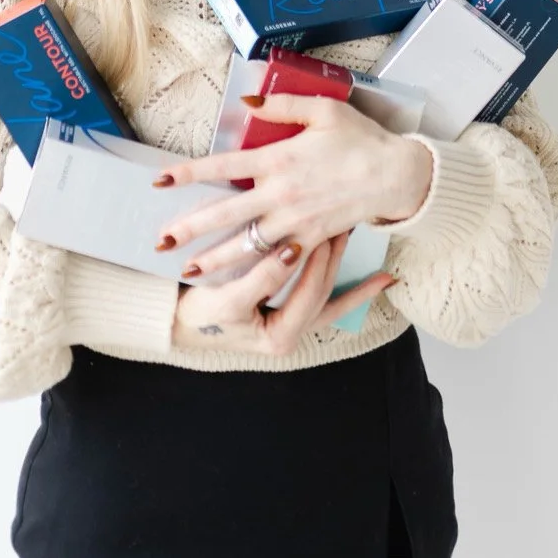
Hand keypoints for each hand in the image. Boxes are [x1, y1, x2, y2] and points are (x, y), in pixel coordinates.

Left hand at [153, 92, 433, 283]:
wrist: (396, 176)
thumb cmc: (362, 140)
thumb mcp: (324, 110)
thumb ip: (282, 107)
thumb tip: (245, 103)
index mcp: (278, 158)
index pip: (222, 165)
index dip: (188, 173)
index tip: (159, 180)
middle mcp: (280, 192)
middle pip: (225, 213)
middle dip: (189, 229)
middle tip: (160, 242)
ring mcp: (295, 220)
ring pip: (246, 244)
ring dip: (215, 259)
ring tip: (188, 272)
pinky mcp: (311, 239)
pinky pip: (277, 258)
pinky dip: (254, 270)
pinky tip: (236, 278)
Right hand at [170, 230, 395, 354]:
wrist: (174, 322)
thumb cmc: (197, 312)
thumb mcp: (226, 300)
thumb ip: (261, 277)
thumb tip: (292, 249)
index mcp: (279, 336)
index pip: (309, 293)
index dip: (317, 262)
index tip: (323, 229)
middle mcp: (292, 334)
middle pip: (323, 290)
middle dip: (335, 256)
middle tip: (345, 221)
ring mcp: (293, 324)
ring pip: (328, 293)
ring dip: (344, 265)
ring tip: (358, 236)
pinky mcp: (289, 312)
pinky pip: (327, 302)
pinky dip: (356, 292)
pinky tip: (384, 280)